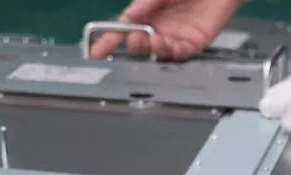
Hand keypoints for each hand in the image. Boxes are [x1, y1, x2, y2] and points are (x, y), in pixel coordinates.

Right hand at [89, 0, 241, 61]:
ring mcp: (176, 36)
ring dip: (154, 49)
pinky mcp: (194, 43)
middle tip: (134, 40)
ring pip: (159, 52)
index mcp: (147, 11)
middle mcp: (159, 26)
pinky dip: (172, 52)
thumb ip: (146, 4)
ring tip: (153, 40)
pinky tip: (169, 45)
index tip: (96, 51)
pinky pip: (180, 54)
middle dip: (135, 44)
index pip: (124, 28)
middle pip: (140, 44)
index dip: (109, 40)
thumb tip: (129, 18)